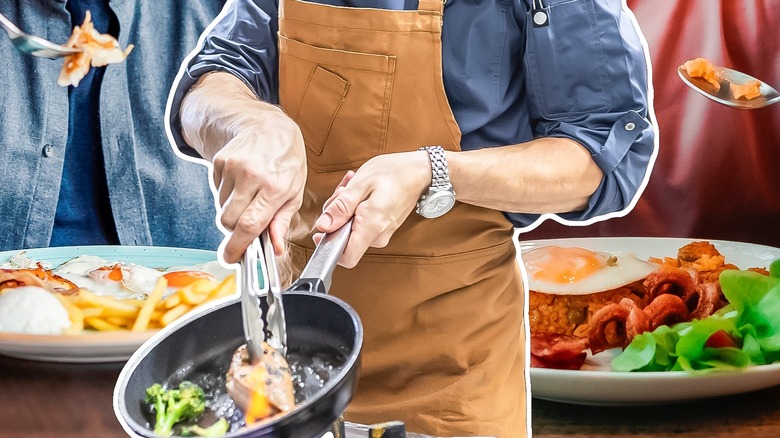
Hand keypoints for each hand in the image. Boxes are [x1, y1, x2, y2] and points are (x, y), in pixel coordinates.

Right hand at [212, 109, 306, 262]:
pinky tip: (241, 185)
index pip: (250, 225)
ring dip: (232, 212)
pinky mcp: (220, 162)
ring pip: (221, 209)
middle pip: (229, 222)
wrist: (270, 127)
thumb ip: (281, 222)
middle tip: (246, 227)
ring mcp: (233, 168)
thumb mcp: (295, 191)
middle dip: (235, 231)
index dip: (238, 247)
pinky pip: (217, 193)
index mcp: (275, 187)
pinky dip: (227, 197)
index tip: (231, 258)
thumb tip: (275, 249)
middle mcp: (252, 176)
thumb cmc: (287, 161)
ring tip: (249, 198)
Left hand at [313, 151, 430, 267]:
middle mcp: (378, 236)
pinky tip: (361, 192)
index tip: (323, 228)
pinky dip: (356, 208)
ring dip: (346, 208)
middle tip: (342, 193)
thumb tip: (323, 225)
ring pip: (351, 229)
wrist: (419, 171)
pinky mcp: (383, 228)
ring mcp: (382, 233)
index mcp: (371, 226)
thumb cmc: (394, 173)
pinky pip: (361, 224)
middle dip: (336, 215)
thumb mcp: (361, 183)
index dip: (329, 245)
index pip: (346, 257)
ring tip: (353, 188)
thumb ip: (341, 207)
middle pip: (344, 238)